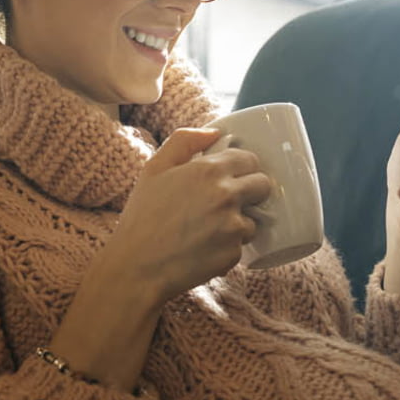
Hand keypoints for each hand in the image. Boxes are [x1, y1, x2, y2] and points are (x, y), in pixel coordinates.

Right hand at [104, 127, 273, 305]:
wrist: (136, 268)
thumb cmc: (142, 218)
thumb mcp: (153, 169)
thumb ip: (183, 141)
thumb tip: (214, 132)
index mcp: (208, 170)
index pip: (250, 160)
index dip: (242, 167)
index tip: (232, 176)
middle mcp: (226, 196)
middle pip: (263, 186)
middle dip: (251, 192)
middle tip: (227, 203)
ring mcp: (233, 226)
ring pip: (253, 219)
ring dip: (238, 223)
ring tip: (207, 230)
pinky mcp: (233, 254)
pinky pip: (240, 246)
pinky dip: (227, 247)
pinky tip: (203, 249)